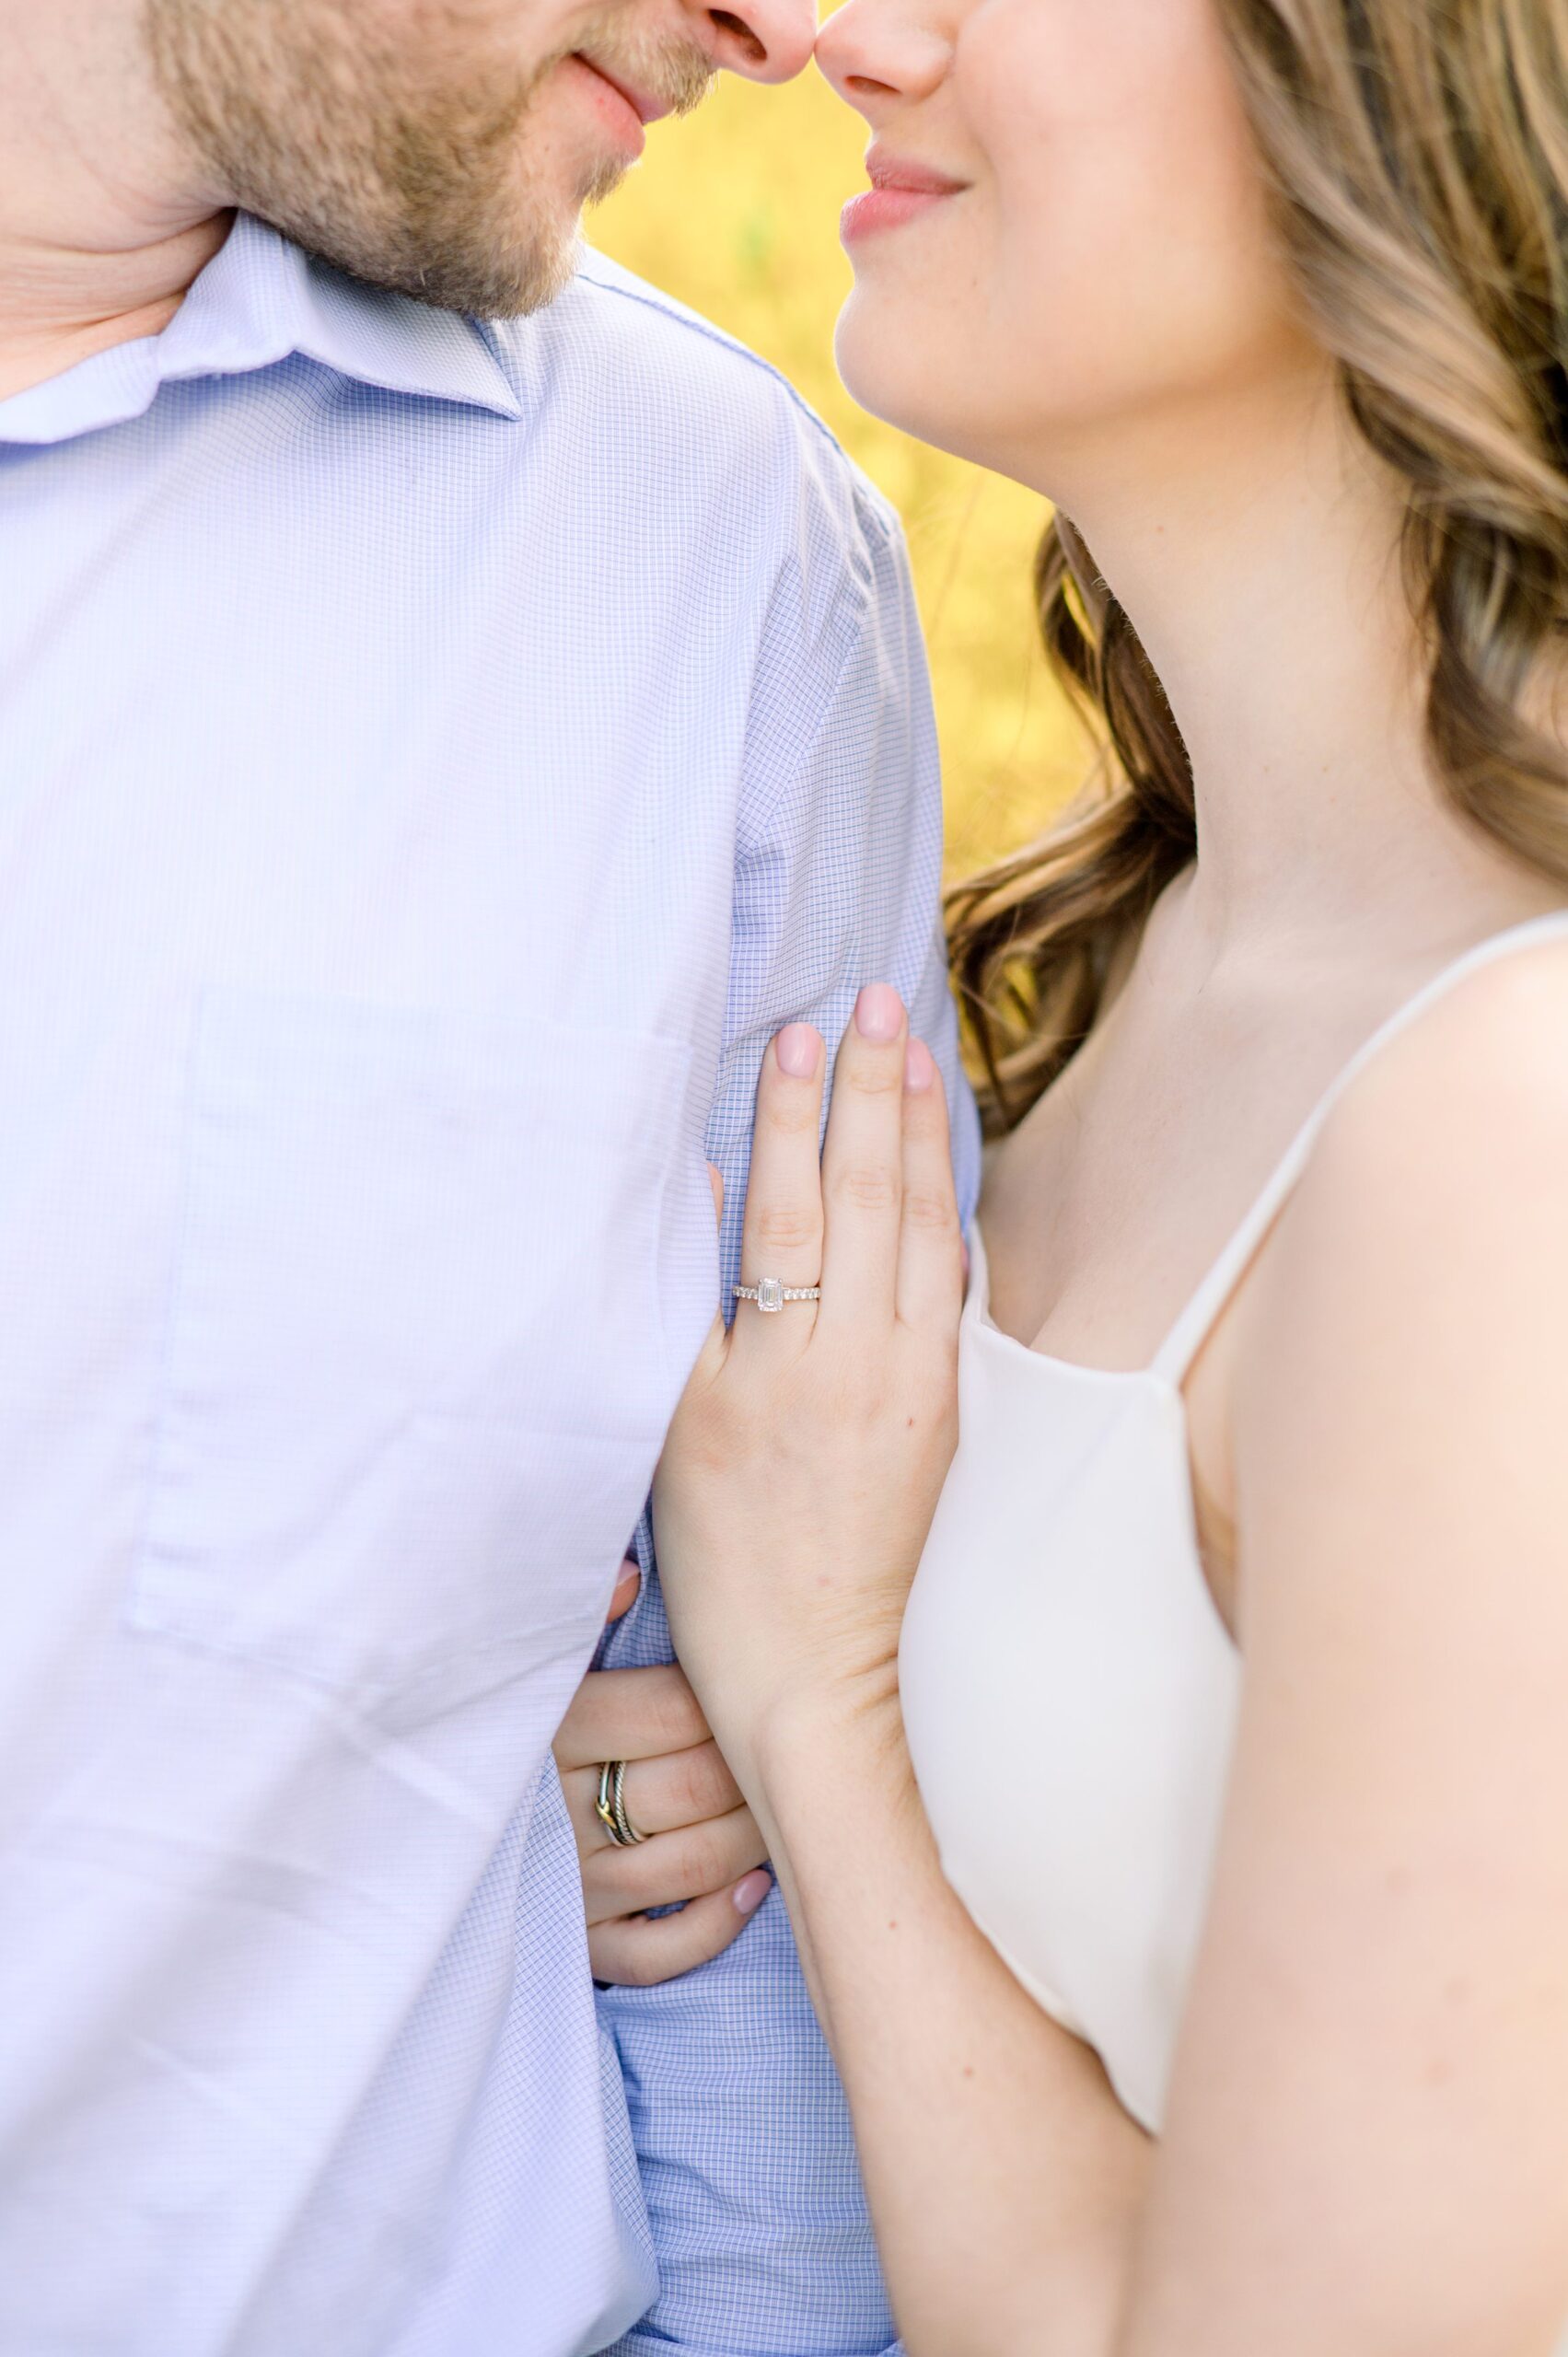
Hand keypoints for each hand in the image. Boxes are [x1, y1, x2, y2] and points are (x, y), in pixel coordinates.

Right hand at [552, 1559, 773, 1984]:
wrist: (438, 1827)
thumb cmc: (515, 1717)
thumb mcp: (538, 1661)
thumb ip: (580, 1615)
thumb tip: (630, 1577)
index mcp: (550, 1732)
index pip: (669, 1713)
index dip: (727, 1697)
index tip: (757, 1677)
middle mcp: (557, 1815)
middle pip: (693, 1787)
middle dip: (757, 1764)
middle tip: (795, 1738)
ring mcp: (569, 1888)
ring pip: (692, 1866)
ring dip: (755, 1835)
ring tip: (786, 1801)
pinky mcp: (579, 1945)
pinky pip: (657, 1952)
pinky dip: (714, 1924)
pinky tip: (752, 1886)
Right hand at [653, 985, 963, 1789]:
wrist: (813, 1671)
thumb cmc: (724, 1559)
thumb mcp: (674, 1433)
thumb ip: (689, 1311)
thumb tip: (715, 1189)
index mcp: (777, 1371)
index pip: (791, 1211)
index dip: (795, 1116)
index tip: (801, 1035)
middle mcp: (859, 1366)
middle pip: (869, 1199)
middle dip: (871, 1093)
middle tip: (874, 1001)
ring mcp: (916, 1384)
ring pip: (926, 1231)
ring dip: (920, 1133)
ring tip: (916, 1051)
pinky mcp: (948, 1407)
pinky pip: (957, 1285)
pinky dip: (951, 1212)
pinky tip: (946, 1163)